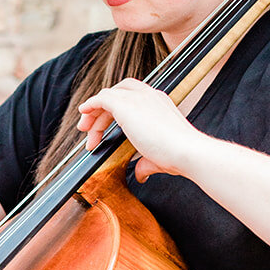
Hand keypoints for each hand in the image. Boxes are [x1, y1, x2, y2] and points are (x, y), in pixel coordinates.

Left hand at [77, 78, 206, 181]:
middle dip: (102, 111)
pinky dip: (91, 104)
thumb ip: (145, 164)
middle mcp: (150, 96)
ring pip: (108, 97)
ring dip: (94, 114)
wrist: (186, 151)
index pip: (134, 97)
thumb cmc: (178, 156)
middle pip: (119, 94)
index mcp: (160, 104)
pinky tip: (83, 113)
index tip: (108, 126)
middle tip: (90, 131)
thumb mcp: (158, 158)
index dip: (117, 108)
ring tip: (85, 132)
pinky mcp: (126, 104)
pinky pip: (102, 98)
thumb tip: (140, 175)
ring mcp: (138, 98)